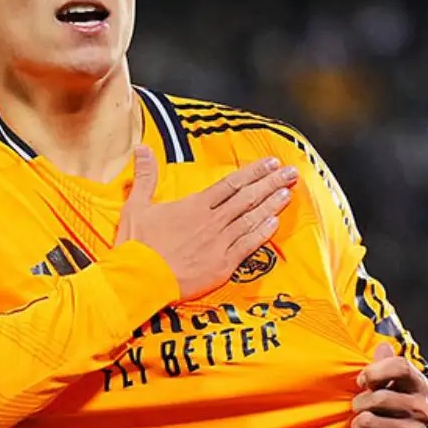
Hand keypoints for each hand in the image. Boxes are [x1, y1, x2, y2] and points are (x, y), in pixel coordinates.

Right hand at [116, 144, 297, 298]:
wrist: (140, 279)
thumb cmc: (137, 245)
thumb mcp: (136, 206)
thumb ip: (145, 176)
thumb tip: (142, 148)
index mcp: (194, 205)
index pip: (231, 183)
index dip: (253, 172)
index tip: (271, 163)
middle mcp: (211, 220)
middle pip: (247, 197)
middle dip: (271, 183)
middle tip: (291, 172)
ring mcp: (219, 243)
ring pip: (251, 219)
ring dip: (271, 204)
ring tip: (288, 192)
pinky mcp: (222, 265)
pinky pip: (248, 246)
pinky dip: (262, 233)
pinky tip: (275, 223)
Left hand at [349, 343, 427, 427]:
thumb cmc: (383, 410)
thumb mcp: (383, 384)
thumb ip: (383, 363)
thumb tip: (383, 346)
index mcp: (419, 385)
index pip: (401, 366)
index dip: (374, 371)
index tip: (362, 381)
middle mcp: (422, 409)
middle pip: (378, 397)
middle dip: (359, 403)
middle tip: (361, 410)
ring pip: (365, 421)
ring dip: (356, 426)